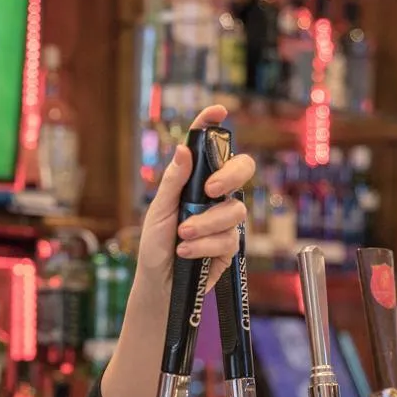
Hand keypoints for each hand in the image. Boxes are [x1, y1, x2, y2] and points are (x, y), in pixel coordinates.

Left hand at [134, 105, 256, 308]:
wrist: (160, 285)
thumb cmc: (155, 246)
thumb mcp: (158, 212)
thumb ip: (173, 182)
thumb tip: (183, 149)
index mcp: (196, 183)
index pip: (209, 149)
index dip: (213, 126)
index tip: (217, 111)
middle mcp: (215, 197)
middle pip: (242, 169)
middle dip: (230, 175)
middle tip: (209, 190)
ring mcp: (225, 221)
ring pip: (234, 210)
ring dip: (205, 223)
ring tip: (181, 236)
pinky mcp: (230, 246)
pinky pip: (229, 238)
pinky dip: (205, 245)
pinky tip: (187, 252)